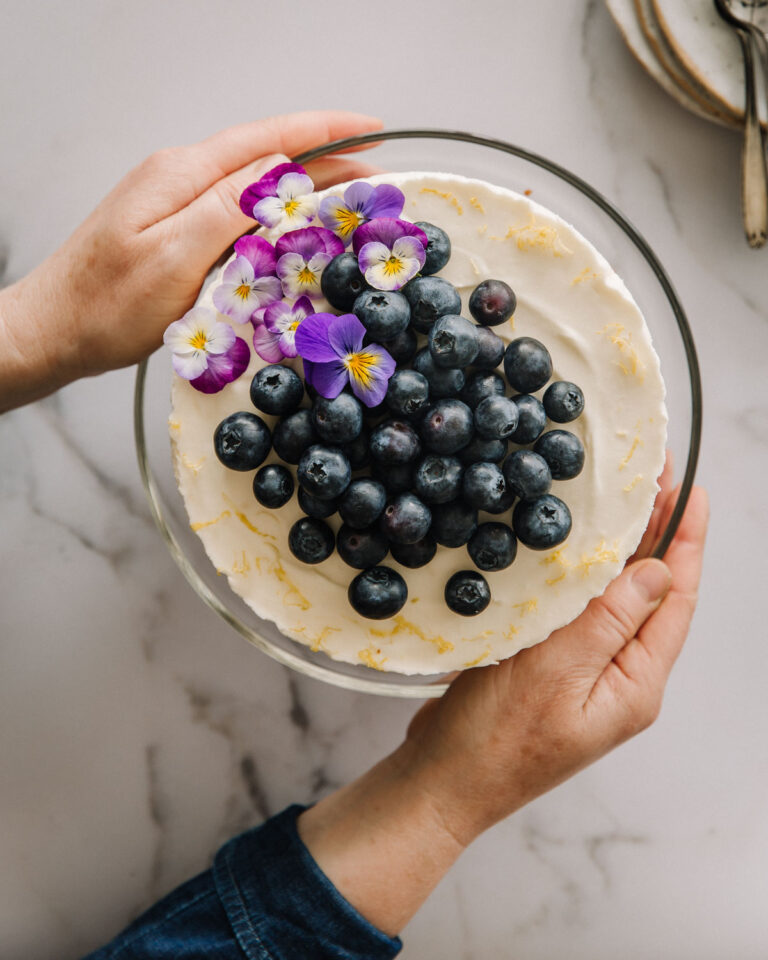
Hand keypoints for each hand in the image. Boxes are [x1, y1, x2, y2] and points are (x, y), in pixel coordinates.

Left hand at [0, 110, 380, 410]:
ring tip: (349, 205)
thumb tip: (280, 172)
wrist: (54, 330)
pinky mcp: (175, 229)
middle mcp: (181, 178)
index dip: (325, 132)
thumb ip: (226, 210)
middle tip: (376, 183)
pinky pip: (237, 212)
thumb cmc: (106, 306)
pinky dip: (275, 217)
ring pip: (254, 185)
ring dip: (303, 190)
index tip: (373, 131)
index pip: (267, 139)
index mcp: (182, 175)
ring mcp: (176, 202)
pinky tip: (294, 232)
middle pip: (266, 157)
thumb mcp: (172, 259)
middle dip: (326, 162)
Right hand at [404, 480, 708, 843]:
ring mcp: (583, 673)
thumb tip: (656, 570)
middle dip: (656, 534)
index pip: (674, 599)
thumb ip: (608, 620)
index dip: (685, 540)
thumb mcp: (556, 673)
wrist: (443, 782)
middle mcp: (617, 677)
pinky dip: (579, 574)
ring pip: (612, 599)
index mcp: (634, 683)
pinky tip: (568, 548)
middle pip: (649, 594)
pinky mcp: (550, 667)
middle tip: (652, 478)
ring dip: (619, 549)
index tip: (690, 490)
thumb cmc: (495, 739)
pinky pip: (576, 610)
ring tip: (620, 500)